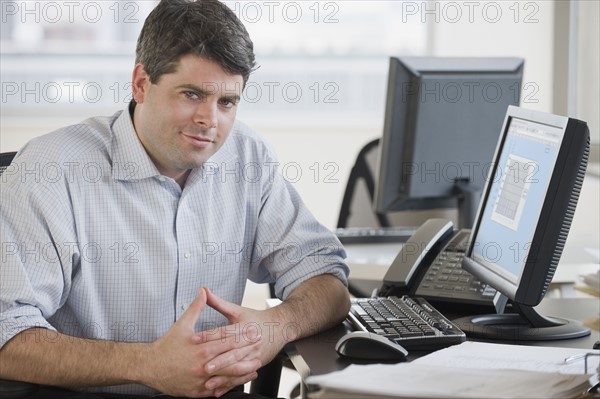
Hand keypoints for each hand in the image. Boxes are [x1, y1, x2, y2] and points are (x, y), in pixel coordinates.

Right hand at [141, 288, 261, 397]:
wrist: (150, 367)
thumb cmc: (167, 346)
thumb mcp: (182, 325)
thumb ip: (196, 308)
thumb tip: (203, 291)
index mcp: (201, 347)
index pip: (227, 340)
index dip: (243, 335)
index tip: (255, 330)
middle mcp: (203, 364)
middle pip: (231, 357)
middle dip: (247, 352)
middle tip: (260, 346)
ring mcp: (201, 379)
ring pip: (228, 376)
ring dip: (244, 371)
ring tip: (256, 365)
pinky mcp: (198, 391)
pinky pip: (218, 389)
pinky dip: (231, 384)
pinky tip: (239, 380)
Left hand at [202, 288, 291, 395]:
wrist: (280, 328)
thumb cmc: (256, 319)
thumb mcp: (238, 310)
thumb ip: (218, 303)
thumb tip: (204, 291)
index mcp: (244, 327)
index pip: (224, 332)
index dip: (209, 336)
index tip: (195, 340)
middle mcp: (250, 341)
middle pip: (232, 351)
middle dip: (218, 360)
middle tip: (203, 365)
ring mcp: (254, 355)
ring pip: (237, 367)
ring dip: (223, 375)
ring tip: (209, 381)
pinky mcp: (256, 364)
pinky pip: (242, 376)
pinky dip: (230, 384)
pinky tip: (219, 390)